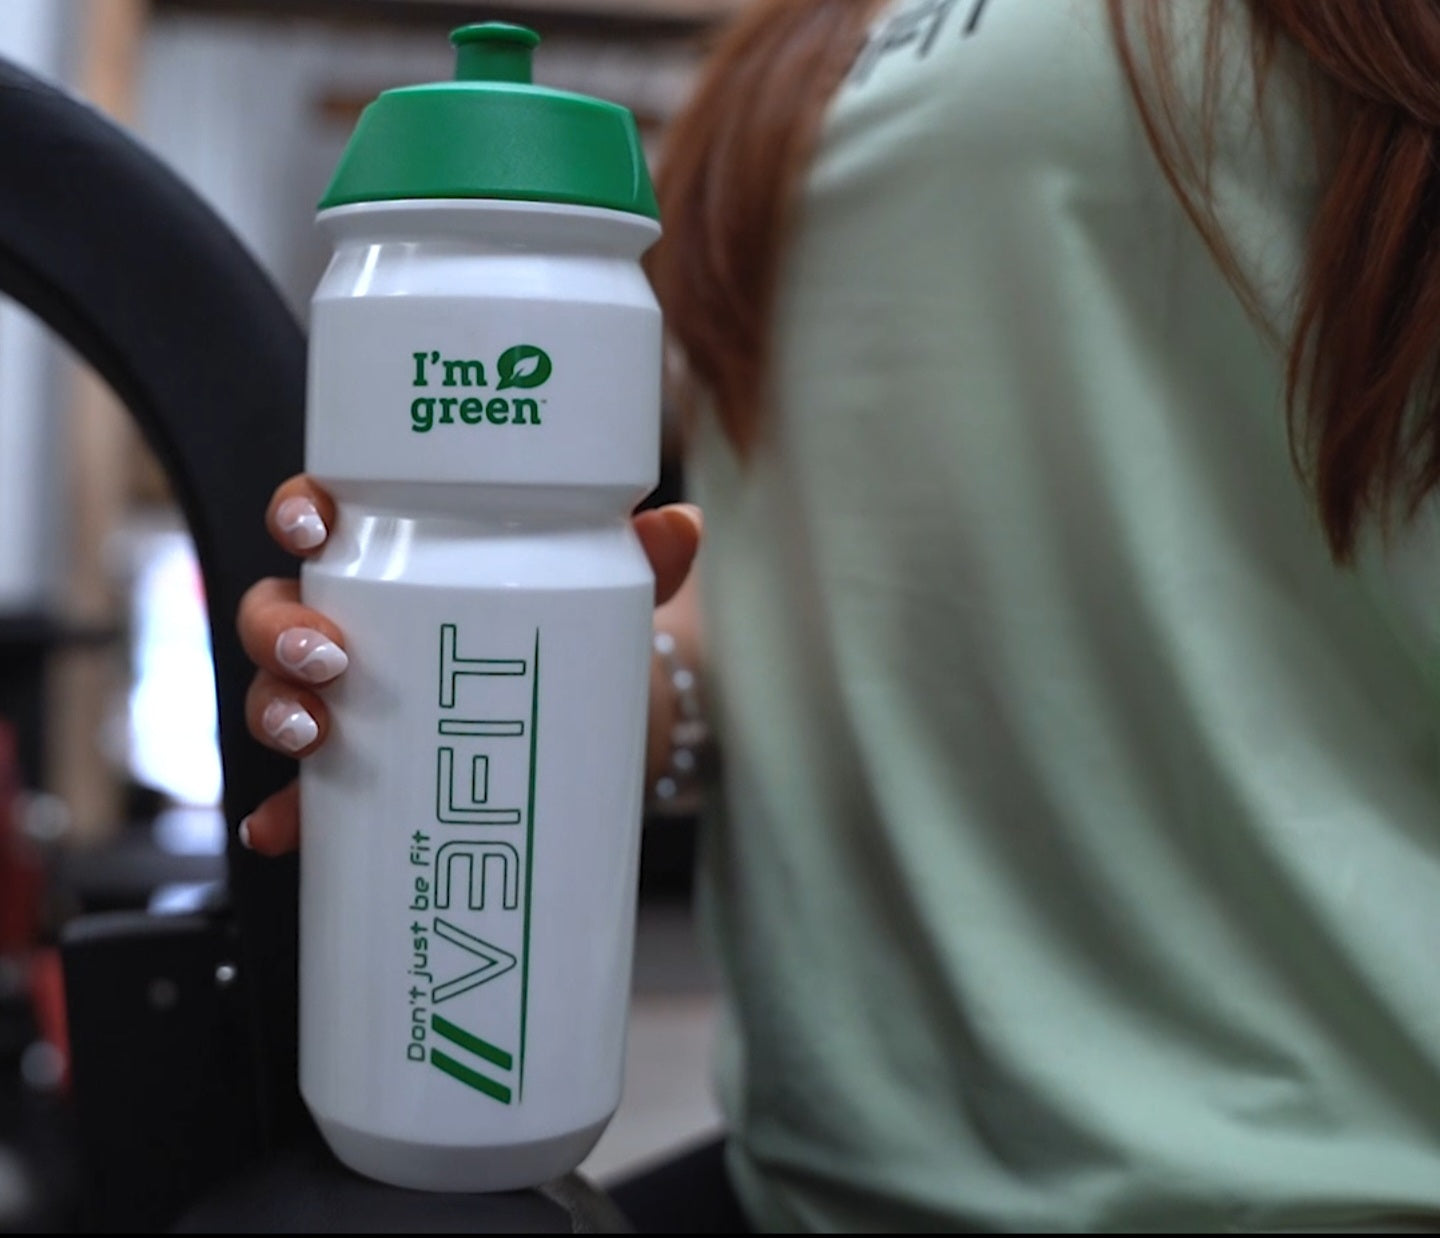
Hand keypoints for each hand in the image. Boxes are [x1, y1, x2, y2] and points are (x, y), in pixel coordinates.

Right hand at [236, 475, 702, 854]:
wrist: (601, 729)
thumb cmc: (575, 639)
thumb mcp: (604, 598)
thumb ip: (639, 560)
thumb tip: (680, 523)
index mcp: (397, 561)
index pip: (324, 517)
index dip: (300, 511)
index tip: (315, 524)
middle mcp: (358, 624)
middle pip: (279, 608)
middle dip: (283, 627)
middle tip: (330, 655)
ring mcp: (352, 703)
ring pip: (277, 692)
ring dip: (276, 708)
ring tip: (315, 732)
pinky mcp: (361, 777)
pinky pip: (303, 795)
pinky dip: (285, 814)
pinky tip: (282, 831)